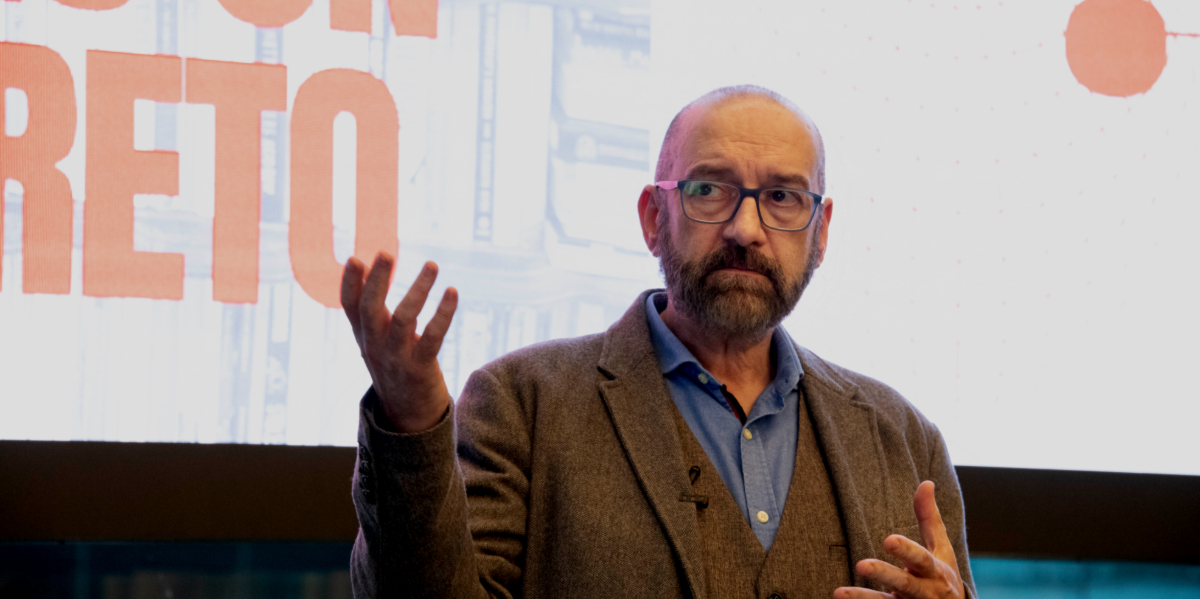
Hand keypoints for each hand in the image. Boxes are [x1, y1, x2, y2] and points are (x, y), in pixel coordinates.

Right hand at [341, 252, 458, 432]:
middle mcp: (376, 347)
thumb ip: (372, 311)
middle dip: (377, 281)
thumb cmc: (395, 367)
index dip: (350, 284)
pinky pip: (433, 337)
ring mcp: (397, 358)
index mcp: (364, 337)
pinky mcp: (421, 369)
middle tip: (386, 253)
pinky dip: (443, 313)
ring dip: (418, 289)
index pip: (350, 307)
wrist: (408, 416)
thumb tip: (368, 271)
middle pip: (370, 310)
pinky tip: (452, 292)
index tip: (354, 259)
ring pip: (404, 320)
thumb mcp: (377, 339)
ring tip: (432, 265)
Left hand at [834, 481, 964, 598]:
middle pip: (905, 584)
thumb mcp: (941, 549)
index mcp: (935, 571)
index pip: (921, 559)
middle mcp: (924, 592)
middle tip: (861, 565)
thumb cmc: (942, 576)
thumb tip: (926, 483)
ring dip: (864, 598)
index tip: (888, 540)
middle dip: (885, 575)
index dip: (906, 551)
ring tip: (839, 593)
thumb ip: (929, 518)